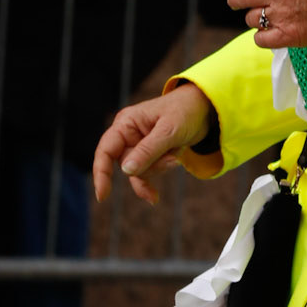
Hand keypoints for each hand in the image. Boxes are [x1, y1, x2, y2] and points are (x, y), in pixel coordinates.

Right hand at [93, 83, 212, 204]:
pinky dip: (151, 183)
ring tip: (177, 155)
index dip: (101, 173)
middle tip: (174, 158)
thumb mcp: (169, 130)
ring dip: (160, 168)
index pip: (106, 150)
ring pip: (139, 172)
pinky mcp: (148, 155)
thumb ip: (148, 150)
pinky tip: (155, 198)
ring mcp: (137, 145)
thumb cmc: (185, 111)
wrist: (205, 108)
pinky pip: (145, 174)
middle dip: (152, 167)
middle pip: (128, 166)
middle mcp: (128, 135)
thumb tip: (125, 171)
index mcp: (126, 123)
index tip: (103, 196)